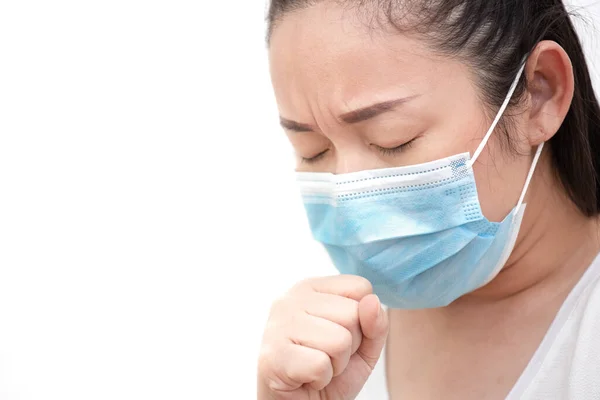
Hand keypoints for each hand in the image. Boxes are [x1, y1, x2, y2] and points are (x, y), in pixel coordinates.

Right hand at [257, 275, 388, 399]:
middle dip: (350, 345)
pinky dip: (320, 379)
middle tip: (327, 356)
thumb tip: (372, 301)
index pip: (360, 288)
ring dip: (336, 364)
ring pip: (339, 341)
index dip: (362, 320)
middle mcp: (290, 299)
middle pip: (352, 314)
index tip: (340, 335)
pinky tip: (305, 377)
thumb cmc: (329, 371)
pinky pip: (320, 365)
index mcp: (311, 288)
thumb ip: (375, 323)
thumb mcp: (363, 347)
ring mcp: (278, 325)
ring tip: (317, 366)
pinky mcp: (273, 354)